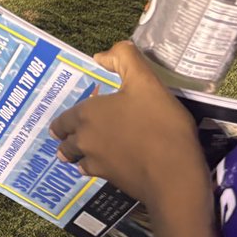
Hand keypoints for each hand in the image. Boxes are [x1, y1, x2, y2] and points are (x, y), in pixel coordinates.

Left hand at [49, 41, 210, 222]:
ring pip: (77, 158)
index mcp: (87, 114)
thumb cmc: (159, 124)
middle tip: (68, 138)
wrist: (173, 174)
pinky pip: (93, 172)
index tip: (62, 123)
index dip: (63, 120)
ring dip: (76, 155)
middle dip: (66, 138)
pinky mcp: (110, 180)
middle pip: (67, 140)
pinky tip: (104, 166)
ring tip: (79, 155)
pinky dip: (94, 168)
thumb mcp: (145, 81)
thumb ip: (124, 59)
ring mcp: (96, 162)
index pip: (64, 118)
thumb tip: (100, 56)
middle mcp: (84, 139)